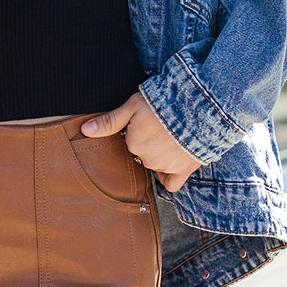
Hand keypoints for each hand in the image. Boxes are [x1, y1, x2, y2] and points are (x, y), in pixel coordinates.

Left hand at [81, 91, 203, 192]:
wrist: (201, 107)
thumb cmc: (166, 103)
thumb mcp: (133, 106)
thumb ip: (109, 121)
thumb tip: (84, 130)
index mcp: (134, 143)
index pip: (131, 141)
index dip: (139, 130)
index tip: (149, 121)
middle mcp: (147, 159)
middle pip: (143, 154)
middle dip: (150, 143)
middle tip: (162, 128)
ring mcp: (166, 166)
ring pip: (157, 165)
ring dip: (161, 155)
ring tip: (173, 137)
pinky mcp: (184, 170)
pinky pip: (171, 184)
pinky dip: (170, 176)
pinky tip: (174, 162)